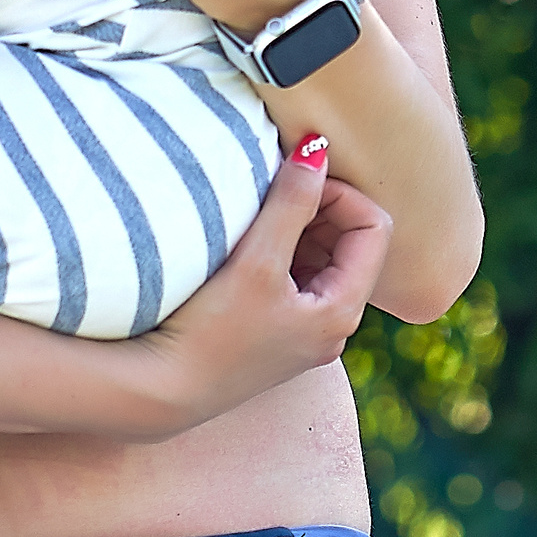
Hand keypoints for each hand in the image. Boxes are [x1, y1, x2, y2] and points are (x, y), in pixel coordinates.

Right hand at [122, 138, 389, 435]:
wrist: (163, 390)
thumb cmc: (211, 330)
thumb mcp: (256, 261)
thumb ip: (291, 201)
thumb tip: (319, 146)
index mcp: (342, 311)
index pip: (373, 226)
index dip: (338, 193)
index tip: (293, 180)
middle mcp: (334, 325)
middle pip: (350, 240)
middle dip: (317, 206)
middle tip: (272, 190)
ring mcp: (305, 330)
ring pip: (321, 255)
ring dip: (295, 224)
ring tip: (255, 213)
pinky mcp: (276, 330)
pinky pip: (295, 274)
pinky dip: (278, 247)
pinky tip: (243, 242)